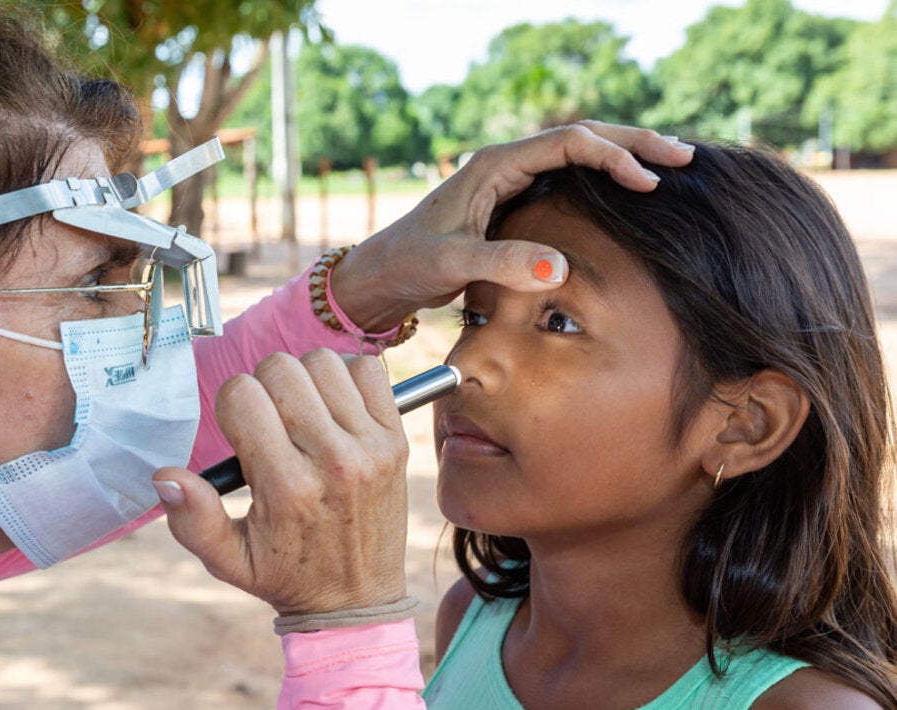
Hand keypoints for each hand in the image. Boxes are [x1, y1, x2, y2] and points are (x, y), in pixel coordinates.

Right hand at [152, 349, 408, 614]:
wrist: (357, 600)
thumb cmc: (287, 575)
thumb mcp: (229, 560)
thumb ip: (192, 520)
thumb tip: (165, 477)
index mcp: (286, 486)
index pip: (242, 395)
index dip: (232, 406)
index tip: (242, 433)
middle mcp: (332, 460)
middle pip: (280, 370)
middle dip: (264, 389)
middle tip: (270, 423)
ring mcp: (370, 446)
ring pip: (322, 363)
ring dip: (304, 381)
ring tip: (301, 415)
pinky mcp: (396, 439)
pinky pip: (369, 370)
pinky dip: (347, 378)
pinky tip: (335, 409)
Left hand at [331, 121, 695, 329]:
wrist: (385, 274)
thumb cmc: (412, 263)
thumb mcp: (455, 264)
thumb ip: (504, 263)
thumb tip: (561, 268)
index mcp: (494, 164)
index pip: (568, 143)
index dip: (613, 156)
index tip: (648, 181)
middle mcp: (506, 164)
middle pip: (582, 139)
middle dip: (634, 142)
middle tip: (684, 157)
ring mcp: (511, 180)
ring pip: (579, 156)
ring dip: (624, 156)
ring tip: (671, 164)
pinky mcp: (515, 202)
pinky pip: (569, 179)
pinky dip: (605, 179)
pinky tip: (632, 189)